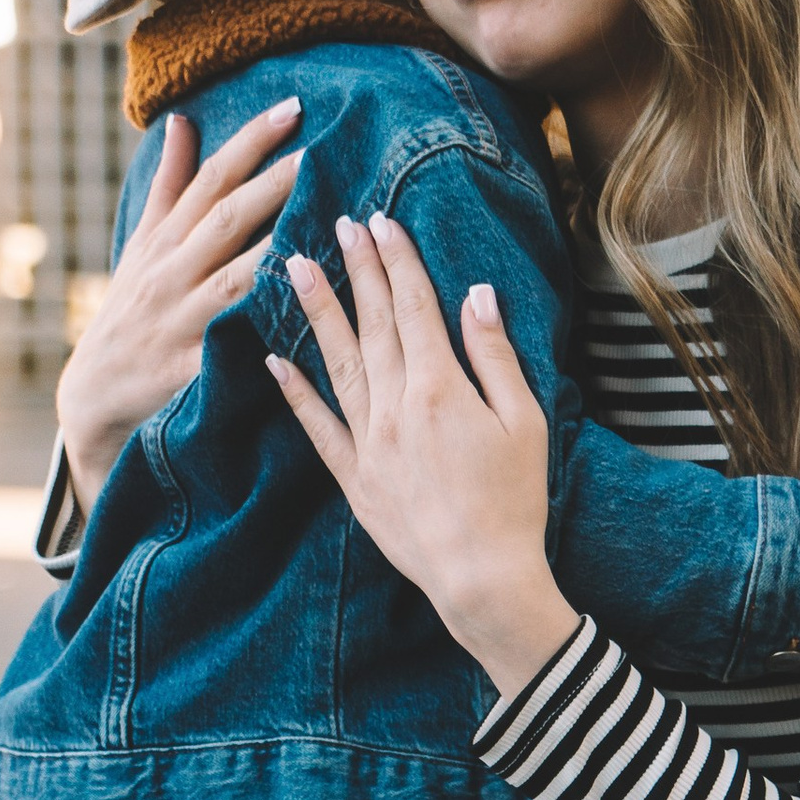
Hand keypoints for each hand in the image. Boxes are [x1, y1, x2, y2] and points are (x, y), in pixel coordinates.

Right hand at [57, 98, 303, 507]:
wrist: (92, 393)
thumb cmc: (129, 309)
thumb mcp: (142, 244)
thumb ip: (169, 185)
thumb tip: (182, 120)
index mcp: (166, 239)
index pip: (212, 179)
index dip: (251, 141)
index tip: (293, 107)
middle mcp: (171, 272)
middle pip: (227, 220)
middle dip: (274, 185)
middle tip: (323, 152)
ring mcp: (178, 320)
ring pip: (233, 281)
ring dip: (276, 254)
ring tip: (324, 228)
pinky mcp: (185, 368)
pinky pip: (227, 349)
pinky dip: (256, 336)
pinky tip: (295, 321)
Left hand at [269, 212, 573, 695]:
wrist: (480, 577)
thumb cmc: (515, 501)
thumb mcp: (525, 421)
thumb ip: (495, 355)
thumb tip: (475, 295)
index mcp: (441, 388)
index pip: (413, 308)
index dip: (397, 261)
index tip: (381, 222)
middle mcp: (396, 407)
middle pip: (373, 324)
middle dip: (358, 270)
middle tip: (340, 223)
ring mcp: (369, 443)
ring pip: (337, 363)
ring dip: (317, 311)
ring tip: (294, 267)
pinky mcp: (355, 478)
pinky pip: (318, 428)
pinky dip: (294, 393)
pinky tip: (274, 361)